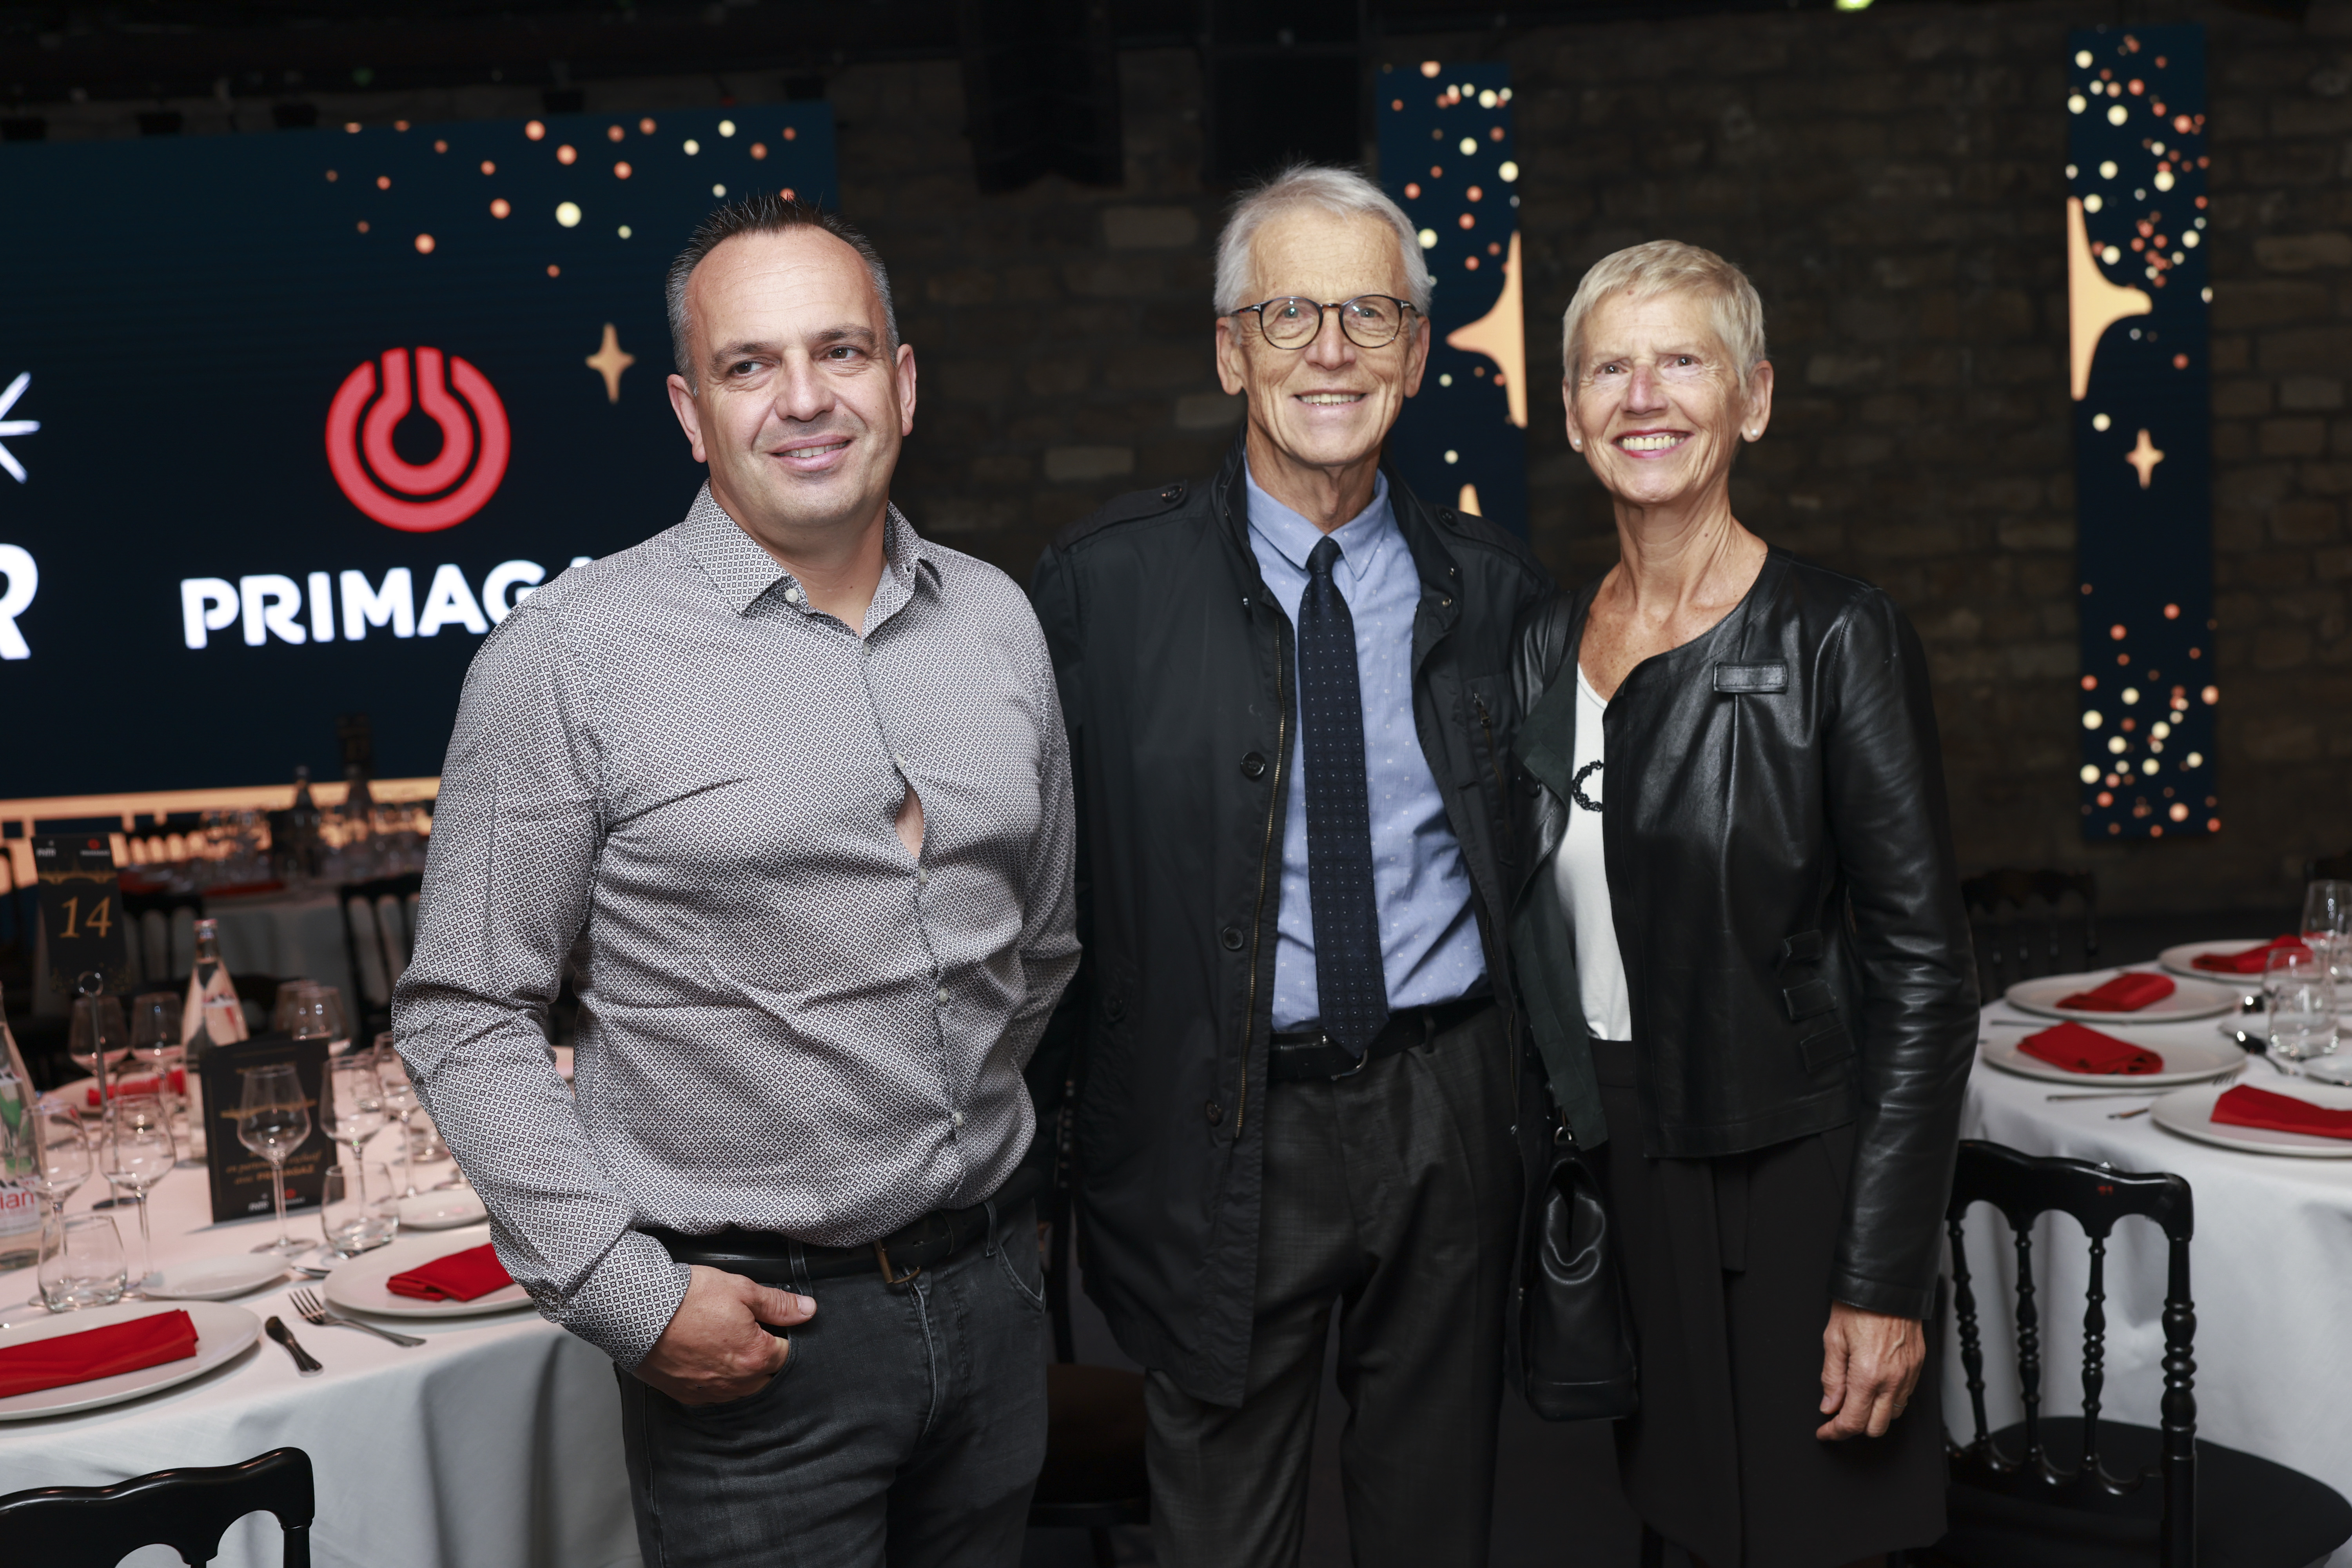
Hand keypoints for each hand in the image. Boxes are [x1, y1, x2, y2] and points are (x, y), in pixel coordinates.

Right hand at [633, 1265, 815, 1406]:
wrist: (639, 1311)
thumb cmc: (688, 1298)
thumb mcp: (741, 1289)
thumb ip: (778, 1304)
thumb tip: (808, 1310)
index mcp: (755, 1356)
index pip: (786, 1353)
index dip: (781, 1335)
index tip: (771, 1323)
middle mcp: (735, 1382)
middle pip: (765, 1375)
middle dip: (763, 1357)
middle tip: (749, 1333)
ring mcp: (709, 1391)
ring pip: (740, 1388)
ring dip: (741, 1372)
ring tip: (727, 1345)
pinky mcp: (686, 1394)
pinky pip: (712, 1394)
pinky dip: (715, 1381)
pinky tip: (707, 1360)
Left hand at [1817, 1301, 1923, 1440]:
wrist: (1888, 1285)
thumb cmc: (1860, 1305)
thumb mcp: (1833, 1339)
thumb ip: (1831, 1377)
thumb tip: (1829, 1405)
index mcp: (1868, 1375)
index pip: (1852, 1421)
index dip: (1836, 1432)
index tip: (1826, 1432)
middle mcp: (1892, 1380)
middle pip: (1875, 1428)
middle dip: (1854, 1428)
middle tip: (1837, 1418)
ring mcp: (1908, 1375)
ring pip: (1892, 1416)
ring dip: (1873, 1416)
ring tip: (1855, 1402)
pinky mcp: (1918, 1367)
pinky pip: (1905, 1397)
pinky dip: (1888, 1401)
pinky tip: (1874, 1389)